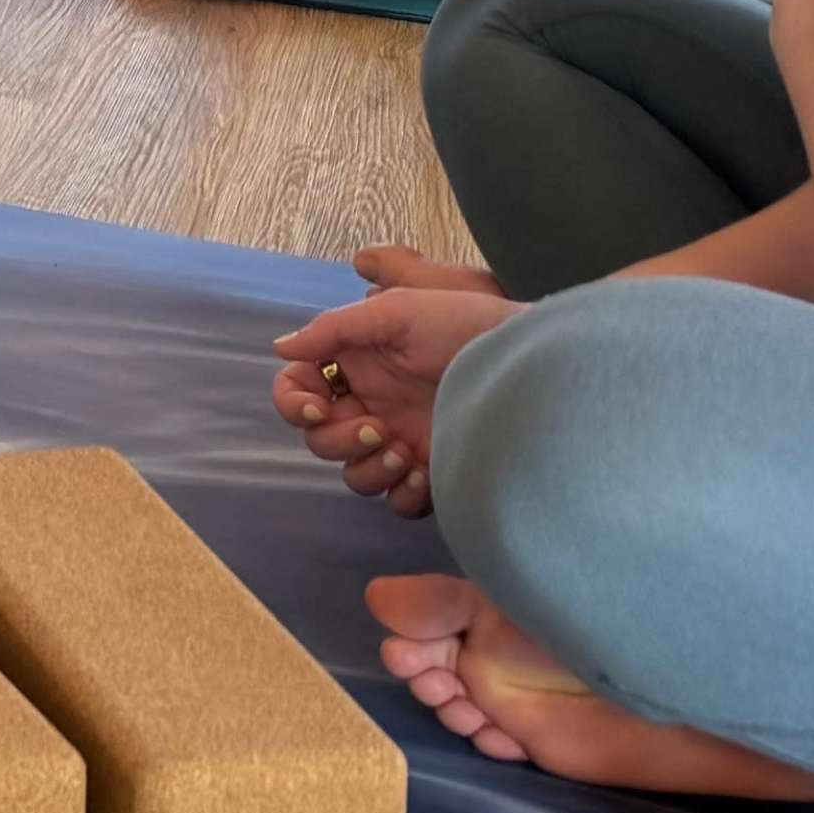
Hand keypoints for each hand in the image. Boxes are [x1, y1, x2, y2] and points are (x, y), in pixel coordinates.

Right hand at [270, 286, 524, 513]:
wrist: (533, 363)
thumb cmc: (466, 327)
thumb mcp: (398, 312)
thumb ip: (334, 328)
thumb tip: (280, 348)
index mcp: (355, 366)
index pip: (298, 388)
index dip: (292, 401)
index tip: (315, 406)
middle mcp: (371, 406)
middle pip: (319, 438)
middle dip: (339, 439)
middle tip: (380, 429)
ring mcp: (401, 442)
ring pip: (354, 475)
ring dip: (369, 469)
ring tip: (406, 452)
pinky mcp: (434, 471)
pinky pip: (399, 500)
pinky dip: (403, 494)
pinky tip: (426, 476)